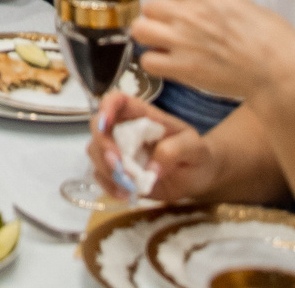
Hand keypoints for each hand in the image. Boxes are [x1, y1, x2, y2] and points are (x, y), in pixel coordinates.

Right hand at [88, 91, 218, 201]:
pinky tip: (126, 195)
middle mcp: (125, 130)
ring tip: (128, 186)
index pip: (117, 100)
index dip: (106, 106)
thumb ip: (175, 150)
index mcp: (142, 116)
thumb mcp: (195, 148)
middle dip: (103, 146)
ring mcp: (119, 151)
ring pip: (95, 152)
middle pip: (98, 127)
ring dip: (105, 169)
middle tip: (119, 166)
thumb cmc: (197, 155)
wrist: (199, 177)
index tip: (105, 123)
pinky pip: (100, 176)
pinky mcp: (118, 173)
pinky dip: (109, 186)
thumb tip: (151, 167)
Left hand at [133, 0, 294, 106]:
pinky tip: (169, 67)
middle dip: (159, 20)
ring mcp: (182, 39)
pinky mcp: (182, 66)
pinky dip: (155, 64)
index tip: (188, 17)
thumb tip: (213, 12)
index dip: (180, 5)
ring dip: (150, 38)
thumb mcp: (250, 6)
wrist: (279, 73)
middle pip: (152, 8)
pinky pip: (148, 61)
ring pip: (141, 30)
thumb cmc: (275, 41)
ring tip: (163, 47)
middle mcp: (190, 11)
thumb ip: (223, 5)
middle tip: (172, 33)